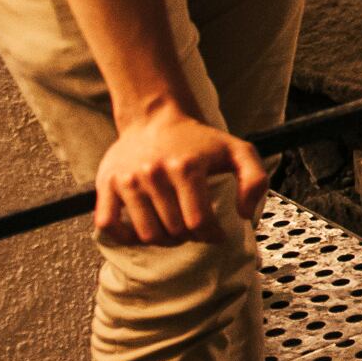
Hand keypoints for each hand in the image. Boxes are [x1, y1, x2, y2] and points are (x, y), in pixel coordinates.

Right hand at [96, 104, 266, 247]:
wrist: (155, 119)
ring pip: (146, 233)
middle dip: (189, 237)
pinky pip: (109, 225)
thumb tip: (244, 215)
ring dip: (164, 240)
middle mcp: (153, 172)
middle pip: (174, 230)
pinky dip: (126, 237)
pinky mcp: (106, 184)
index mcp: (186, 167)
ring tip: (174, 230)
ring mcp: (127, 179)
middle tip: (194, 230)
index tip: (215, 235)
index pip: (198, 221)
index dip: (211, 235)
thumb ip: (255, 180)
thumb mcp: (238, 151)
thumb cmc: (200, 141)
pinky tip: (143, 231)